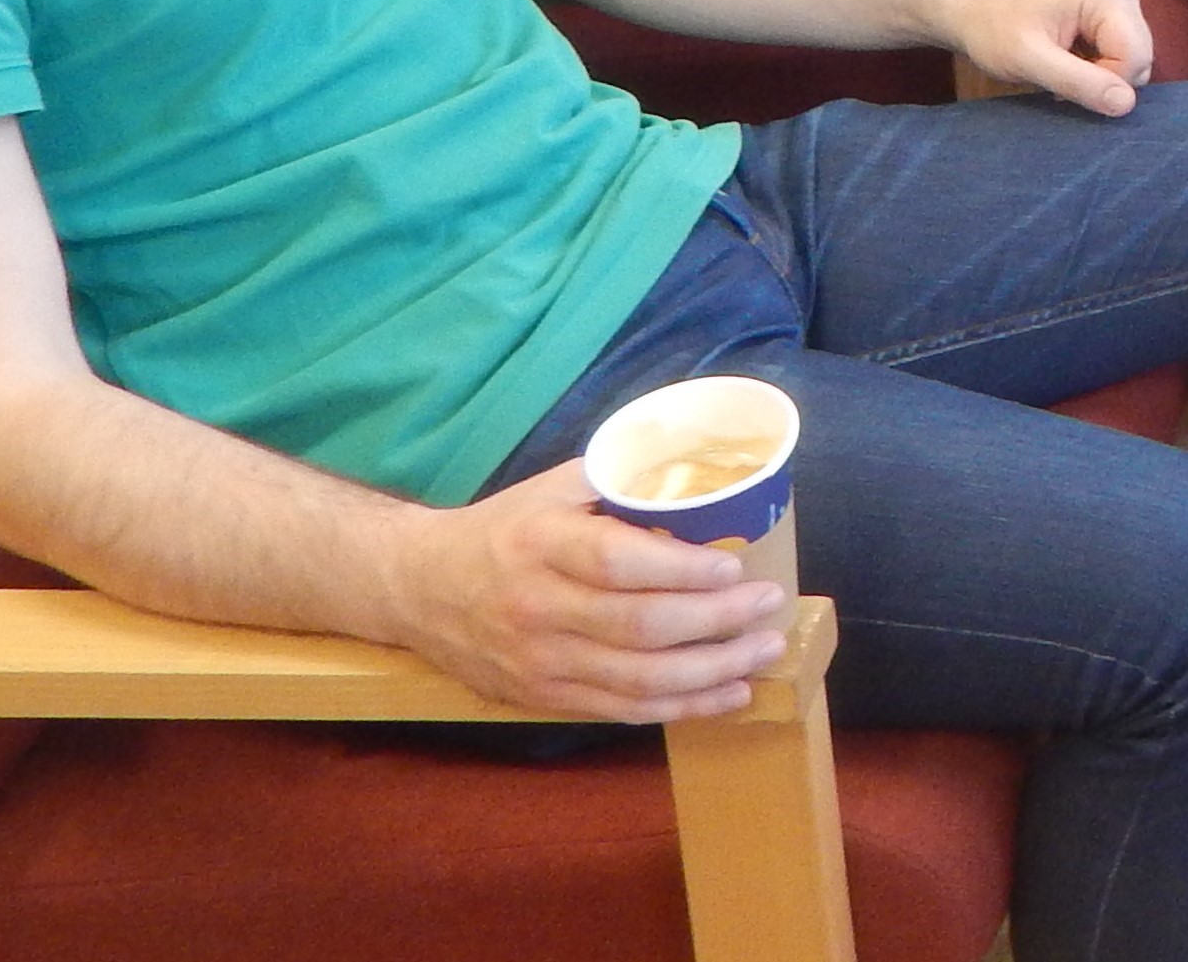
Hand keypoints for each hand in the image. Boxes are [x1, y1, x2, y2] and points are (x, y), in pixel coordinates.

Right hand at [372, 468, 791, 721]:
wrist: (419, 588)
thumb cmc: (505, 528)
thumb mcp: (556, 488)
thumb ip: (623, 481)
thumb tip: (706, 478)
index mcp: (541, 544)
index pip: (617, 564)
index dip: (680, 570)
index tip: (733, 567)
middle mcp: (537, 608)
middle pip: (638, 627)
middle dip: (716, 621)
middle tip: (769, 606)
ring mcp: (539, 662)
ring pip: (637, 678)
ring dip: (712, 671)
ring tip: (764, 653)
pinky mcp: (543, 698)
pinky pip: (622, 710)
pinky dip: (681, 707)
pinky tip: (728, 694)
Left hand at [934, 0, 1154, 116]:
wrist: (972, 11)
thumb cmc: (993, 30)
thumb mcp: (1029, 60)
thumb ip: (1078, 81)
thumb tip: (1126, 104)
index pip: (1135, 56)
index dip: (1105, 83)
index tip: (1062, 86)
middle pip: (1140, 58)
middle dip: (1104, 80)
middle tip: (1059, 79)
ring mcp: (1119, 3)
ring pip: (1133, 61)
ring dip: (1100, 78)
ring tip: (1061, 71)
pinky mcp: (1112, 15)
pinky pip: (1122, 56)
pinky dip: (1098, 70)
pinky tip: (1069, 65)